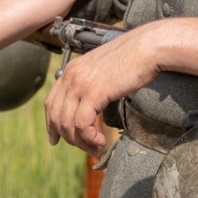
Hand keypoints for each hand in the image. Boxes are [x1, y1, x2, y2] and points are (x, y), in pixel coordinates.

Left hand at [44, 27, 160, 156]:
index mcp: (72, 69)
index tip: (55, 139)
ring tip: (96, 148)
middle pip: (56, 116)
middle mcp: (71, 76)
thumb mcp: (102, 70)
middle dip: (68, 138)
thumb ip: (91, 84)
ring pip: (68, 124)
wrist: (146, 48)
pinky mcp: (93, 93)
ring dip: (81, 142)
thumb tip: (90, 104)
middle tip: (86, 148)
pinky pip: (82, 124)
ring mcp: (80, 84)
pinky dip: (90, 138)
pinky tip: (101, 141)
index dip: (51, 124)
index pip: (51, 102)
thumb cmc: (132, 58)